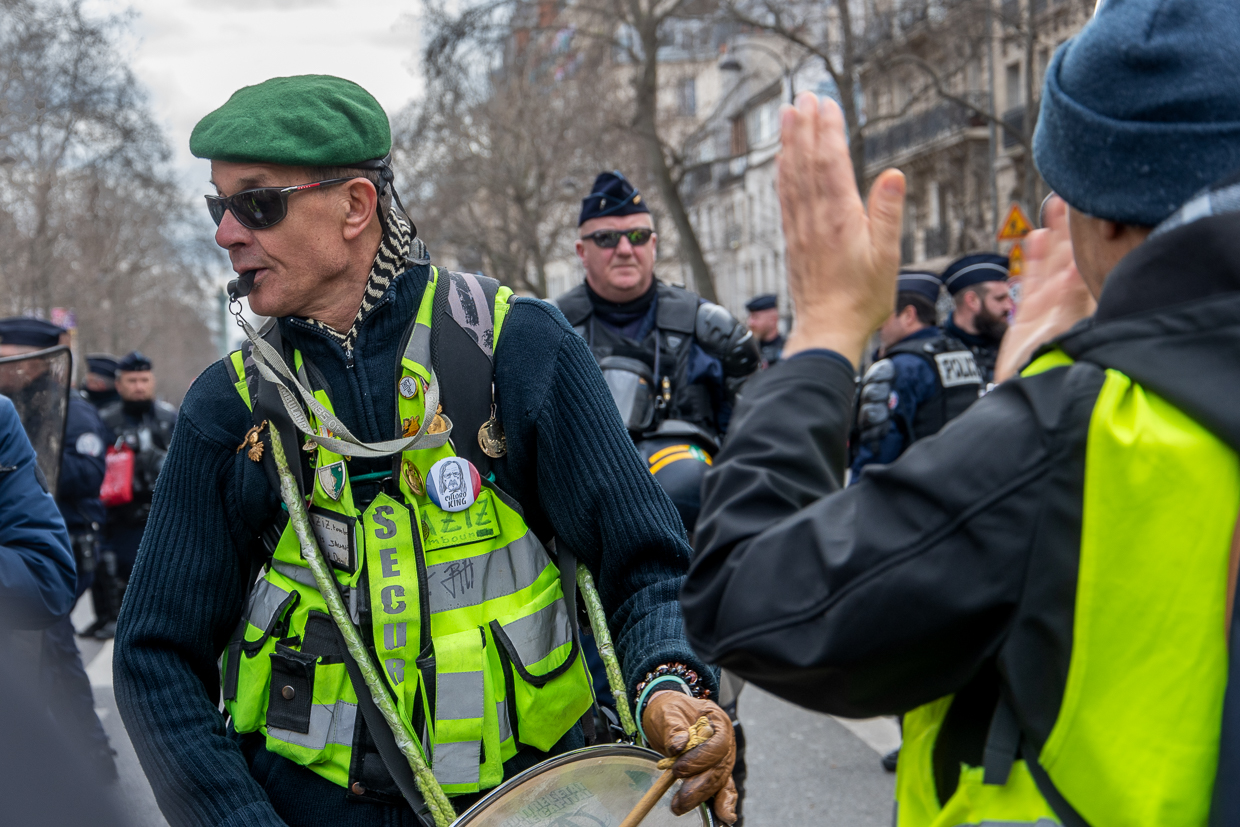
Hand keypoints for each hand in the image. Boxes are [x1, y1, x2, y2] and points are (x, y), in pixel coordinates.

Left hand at [642, 691, 737, 822]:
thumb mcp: (668, 713)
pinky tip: (724, 817)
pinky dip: (724, 803)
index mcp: (718, 722)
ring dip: (701, 796)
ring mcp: (722, 759)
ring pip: (718, 781)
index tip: (678, 769)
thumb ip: (673, 728)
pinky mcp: (715, 772)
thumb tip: (679, 745)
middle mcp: (725, 742)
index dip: (701, 759)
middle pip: (719, 768)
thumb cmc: (670, 710)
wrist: (668, 716)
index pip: (718, 745)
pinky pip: (723, 788)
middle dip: (699, 786)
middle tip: (680, 799)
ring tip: (680, 806)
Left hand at [777, 91, 905, 366]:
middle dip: (804, 127)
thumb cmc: (862, 299)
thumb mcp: (887, 258)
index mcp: (841, 218)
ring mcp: (800, 228)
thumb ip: (888, 214)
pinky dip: (782, 173)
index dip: (829, 131)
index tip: (827, 104)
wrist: (827, 331)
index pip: (833, 163)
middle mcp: (815, 218)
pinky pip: (785, 198)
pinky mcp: (793, 240)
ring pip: (792, 176)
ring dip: (789, 143)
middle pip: (807, 162)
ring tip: (786, 116)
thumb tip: (895, 174)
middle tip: (803, 96)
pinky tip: (781, 160)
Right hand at [993, 195, 1096, 382]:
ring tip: (1054, 208)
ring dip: (1052, 237)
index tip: (1091, 211)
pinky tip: (1034, 238)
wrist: (1021, 392)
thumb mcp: (1058, 330)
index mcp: (1079, 304)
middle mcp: (1066, 302)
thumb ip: (1066, 298)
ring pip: (1050, 264)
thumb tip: (1076, 266)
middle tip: (1071, 198)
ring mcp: (1047, 307)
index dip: (1086, 239)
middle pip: (1069, 257)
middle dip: (1070, 229)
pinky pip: (1032, 280)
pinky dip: (1033, 260)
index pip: (1085, 263)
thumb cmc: (1044, 368)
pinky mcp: (1029, 314)